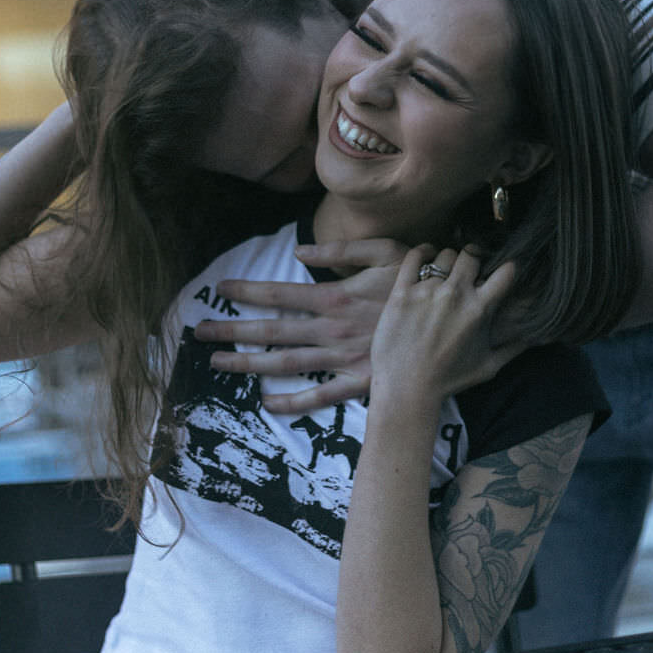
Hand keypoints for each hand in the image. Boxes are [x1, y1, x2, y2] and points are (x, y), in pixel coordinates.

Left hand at [192, 238, 410, 412]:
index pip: (280, 293)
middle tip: (199, 333)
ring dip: (250, 364)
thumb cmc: (421, 282)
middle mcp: (331, 330)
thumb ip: (341, 250)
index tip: (219, 290)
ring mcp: (343, 359)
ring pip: (287, 364)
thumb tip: (300, 248)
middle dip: (233, 331)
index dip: (246, 291)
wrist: (453, 323)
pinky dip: (293, 403)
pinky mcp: (359, 384)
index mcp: (335, 297)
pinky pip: (319, 397)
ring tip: (219, 363)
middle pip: (272, 331)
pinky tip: (267, 403)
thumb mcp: (386, 251)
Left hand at [370, 247, 520, 405]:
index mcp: (480, 309)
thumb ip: (514, 348)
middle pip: (471, 255)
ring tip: (445, 271)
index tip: (501, 272)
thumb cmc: (449, 380)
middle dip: (474, 259)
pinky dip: (422, 252)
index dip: (508, 267)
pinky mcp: (402, 292)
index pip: (506, 271)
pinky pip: (414, 257)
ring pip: (445, 255)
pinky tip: (426, 256)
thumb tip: (536, 337)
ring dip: (449, 260)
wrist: (407, 388)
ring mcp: (427, 291)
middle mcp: (455, 295)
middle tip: (469, 269)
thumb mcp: (489, 367)